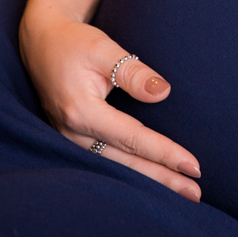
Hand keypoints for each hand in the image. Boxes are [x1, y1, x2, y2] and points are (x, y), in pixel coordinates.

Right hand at [18, 9, 201, 201]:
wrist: (42, 42)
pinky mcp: (72, 140)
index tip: (193, 166)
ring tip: (182, 194)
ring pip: (114, 168)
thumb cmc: (74, 43)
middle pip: (125, 163)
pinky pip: (104, 162)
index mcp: (80, 111)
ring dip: (148, 182)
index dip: (164, 153)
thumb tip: (162, 92)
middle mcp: (71, 133)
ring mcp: (68, 140)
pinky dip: (130, 174)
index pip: (132, 138)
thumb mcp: (104, 49)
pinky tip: (152, 182)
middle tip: (196, 194)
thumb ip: (132, 72)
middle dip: (162, 179)